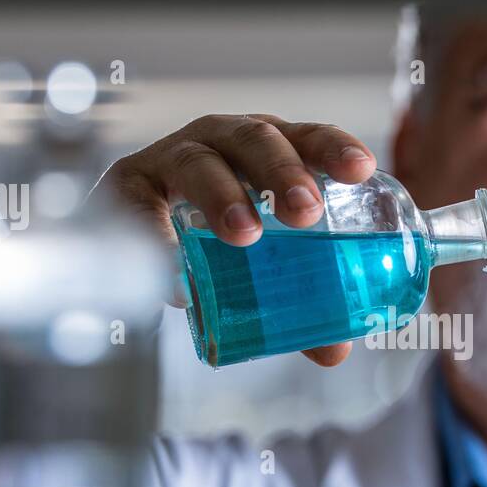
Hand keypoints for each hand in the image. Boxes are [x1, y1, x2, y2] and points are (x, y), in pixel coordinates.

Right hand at [93, 114, 376, 365]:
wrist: (129, 235)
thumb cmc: (210, 237)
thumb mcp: (259, 262)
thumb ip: (298, 304)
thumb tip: (334, 349)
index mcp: (267, 151)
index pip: (304, 136)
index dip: (332, 148)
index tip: (360, 169)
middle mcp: (221, 143)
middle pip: (255, 139)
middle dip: (283, 172)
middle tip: (306, 213)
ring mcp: (171, 159)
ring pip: (199, 163)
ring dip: (224, 195)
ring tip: (245, 235)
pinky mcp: (126, 187)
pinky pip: (140, 205)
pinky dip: (157, 237)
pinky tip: (177, 276)